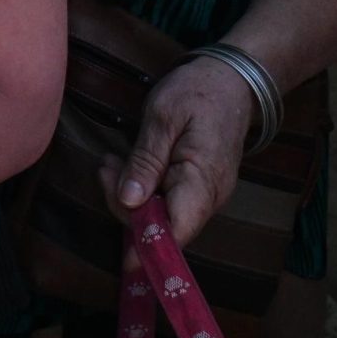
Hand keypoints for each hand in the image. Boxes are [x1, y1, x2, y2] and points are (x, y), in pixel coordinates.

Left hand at [105, 57, 253, 245]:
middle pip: (165, 225)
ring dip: (131, 195)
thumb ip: (146, 160)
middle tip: (105, 168)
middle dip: (127, 206)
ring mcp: (206, 194)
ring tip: (111, 162)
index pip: (179, 229)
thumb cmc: (198, 92)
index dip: (151, 247)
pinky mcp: (197, 187)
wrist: (231, 79)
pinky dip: (144, 189)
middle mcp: (210, 196)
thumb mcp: (163, 116)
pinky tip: (126, 165)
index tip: (124, 259)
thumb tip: (128, 201)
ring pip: (163, 214)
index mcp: (204, 179)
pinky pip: (168, 201)